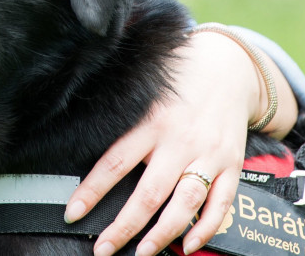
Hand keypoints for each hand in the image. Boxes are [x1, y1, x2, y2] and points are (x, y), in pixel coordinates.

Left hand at [65, 31, 264, 255]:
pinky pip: (221, 202)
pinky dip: (206, 228)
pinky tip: (188, 246)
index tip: (72, 214)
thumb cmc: (175, 84)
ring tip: (143, 253)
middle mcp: (178, 141)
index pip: (114, 163)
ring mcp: (208, 154)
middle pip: (149, 193)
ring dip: (163, 233)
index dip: (91, 192)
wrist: (228, 67)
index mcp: (149, 123)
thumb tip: (77, 142)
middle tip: (103, 250)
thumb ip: (121, 124)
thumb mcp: (143, 95)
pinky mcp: (232, 164)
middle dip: (124, 227)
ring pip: (185, 202)